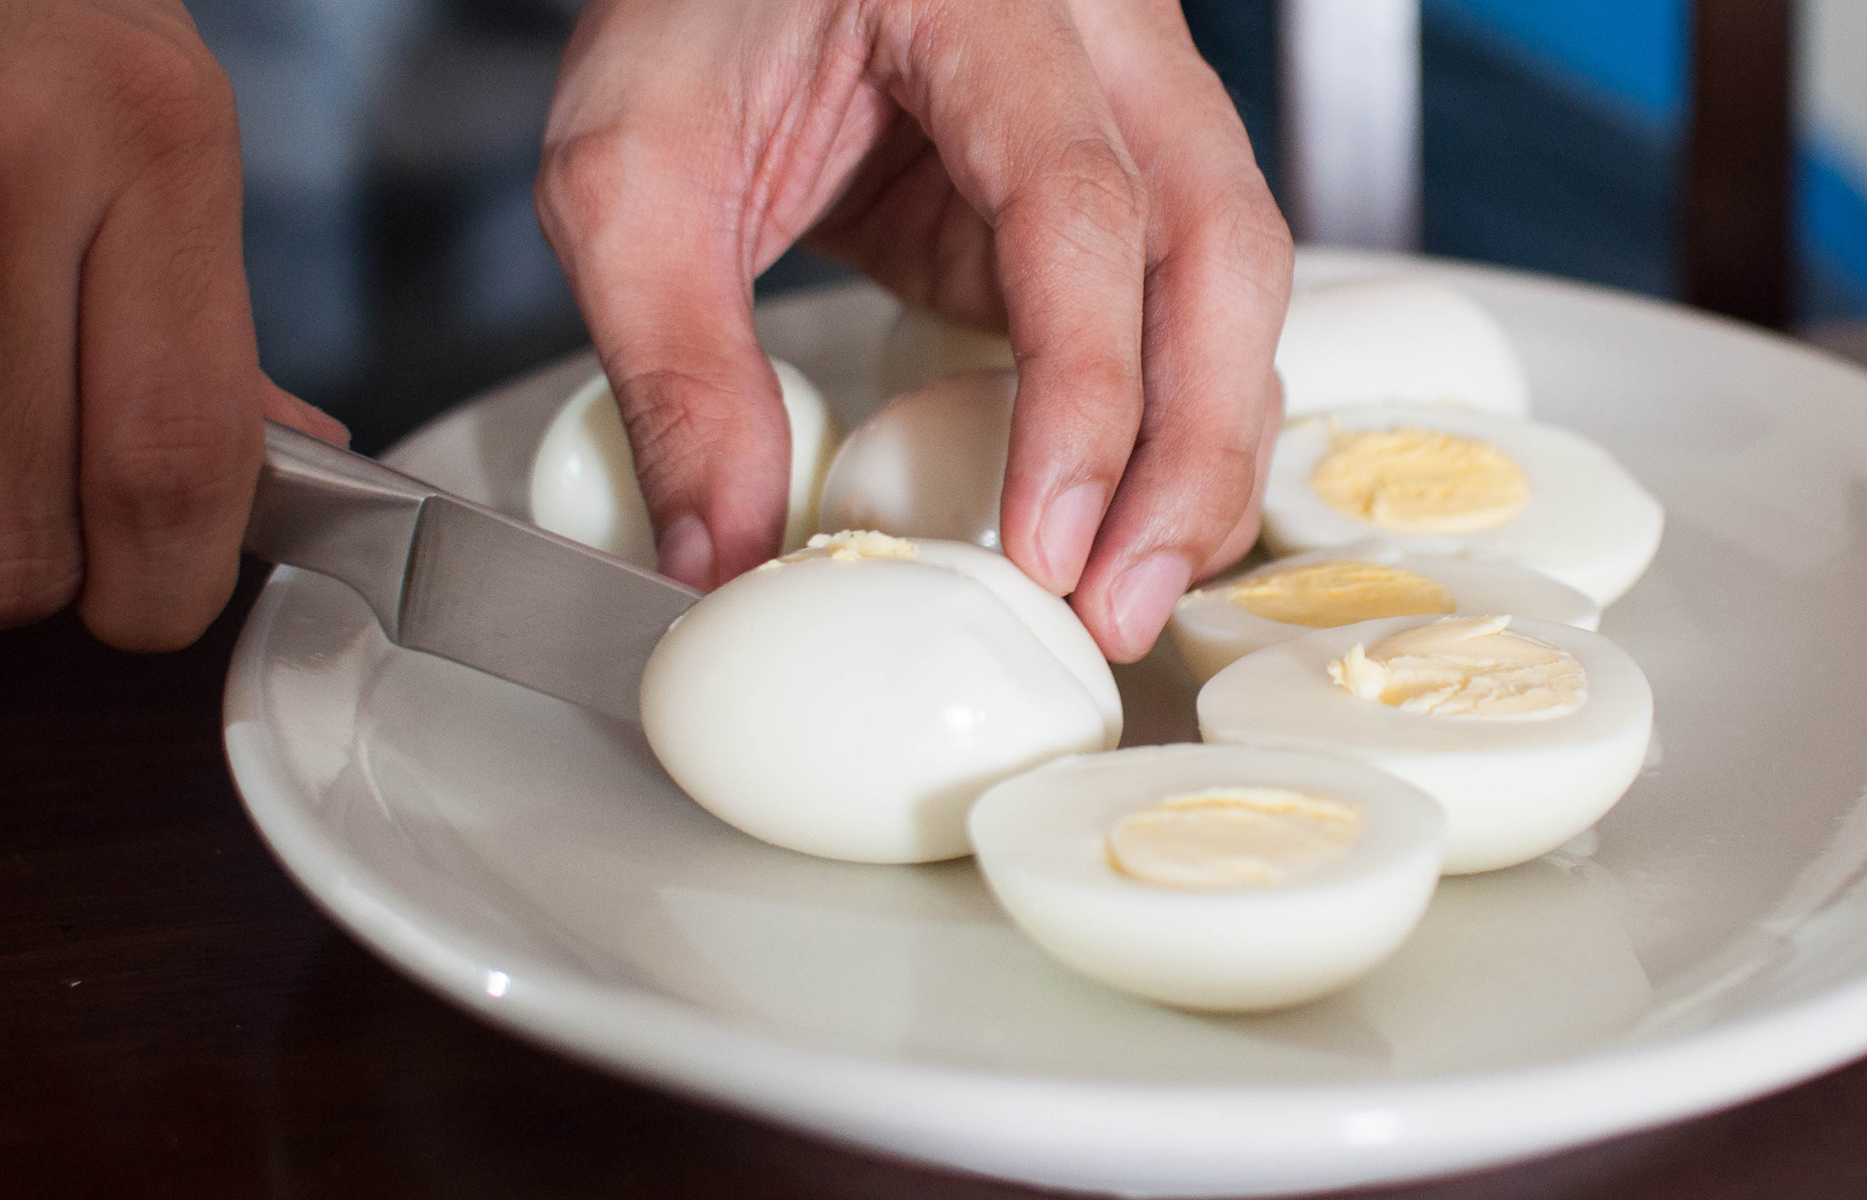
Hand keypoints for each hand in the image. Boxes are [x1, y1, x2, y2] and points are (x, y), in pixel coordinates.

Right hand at [0, 0, 346, 649]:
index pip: (174, 468)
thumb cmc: (29, 12)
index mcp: (150, 134)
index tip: (151, 595)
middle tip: (26, 508)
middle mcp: (3, 157)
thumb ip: (202, 309)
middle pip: (9, 547)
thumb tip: (290, 458)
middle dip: (23, 569)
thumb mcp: (151, 117)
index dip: (161, 588)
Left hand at [537, 0, 1291, 659]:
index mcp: (988, 3)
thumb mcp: (629, 168)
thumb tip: (725, 555)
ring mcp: (1129, 105)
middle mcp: (1100, 41)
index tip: (1047, 542)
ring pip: (1237, 283)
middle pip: (1220, 251)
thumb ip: (675, 362)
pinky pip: (1186, 305)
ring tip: (1127, 590)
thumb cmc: (696, 4)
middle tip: (1120, 603)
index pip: (1080, 205)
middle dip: (1189, 453)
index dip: (1083, 393)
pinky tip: (1125, 523)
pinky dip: (1174, 423)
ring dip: (1203, 452)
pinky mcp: (1116, 183)